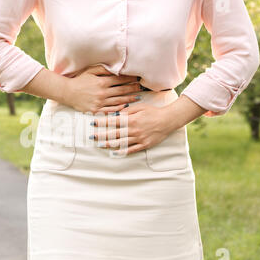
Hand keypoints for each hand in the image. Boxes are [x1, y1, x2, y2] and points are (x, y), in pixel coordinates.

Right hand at [61, 65, 141, 112]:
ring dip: (129, 98)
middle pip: (122, 90)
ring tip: (138, 97)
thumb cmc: (79, 80)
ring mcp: (100, 102)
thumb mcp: (90, 71)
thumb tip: (116, 69)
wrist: (68, 92)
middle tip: (141, 87)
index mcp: (102, 82)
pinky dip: (119, 108)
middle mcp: (102, 92)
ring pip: (118, 101)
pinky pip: (110, 110)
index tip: (137, 78)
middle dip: (133, 88)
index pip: (120, 80)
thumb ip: (104, 70)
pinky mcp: (96, 110)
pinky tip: (126, 106)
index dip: (130, 78)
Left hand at [89, 94, 207, 154]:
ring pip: (121, 143)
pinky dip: (122, 152)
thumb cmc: (153, 112)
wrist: (168, 120)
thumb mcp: (140, 107)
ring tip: (100, 145)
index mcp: (131, 119)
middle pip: (114, 133)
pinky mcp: (144, 145)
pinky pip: (131, 149)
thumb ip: (127, 111)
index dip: (101, 123)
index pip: (113, 121)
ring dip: (109, 144)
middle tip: (92, 136)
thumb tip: (116, 114)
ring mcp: (139, 138)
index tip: (93, 123)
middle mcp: (133, 130)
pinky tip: (115, 152)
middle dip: (101, 135)